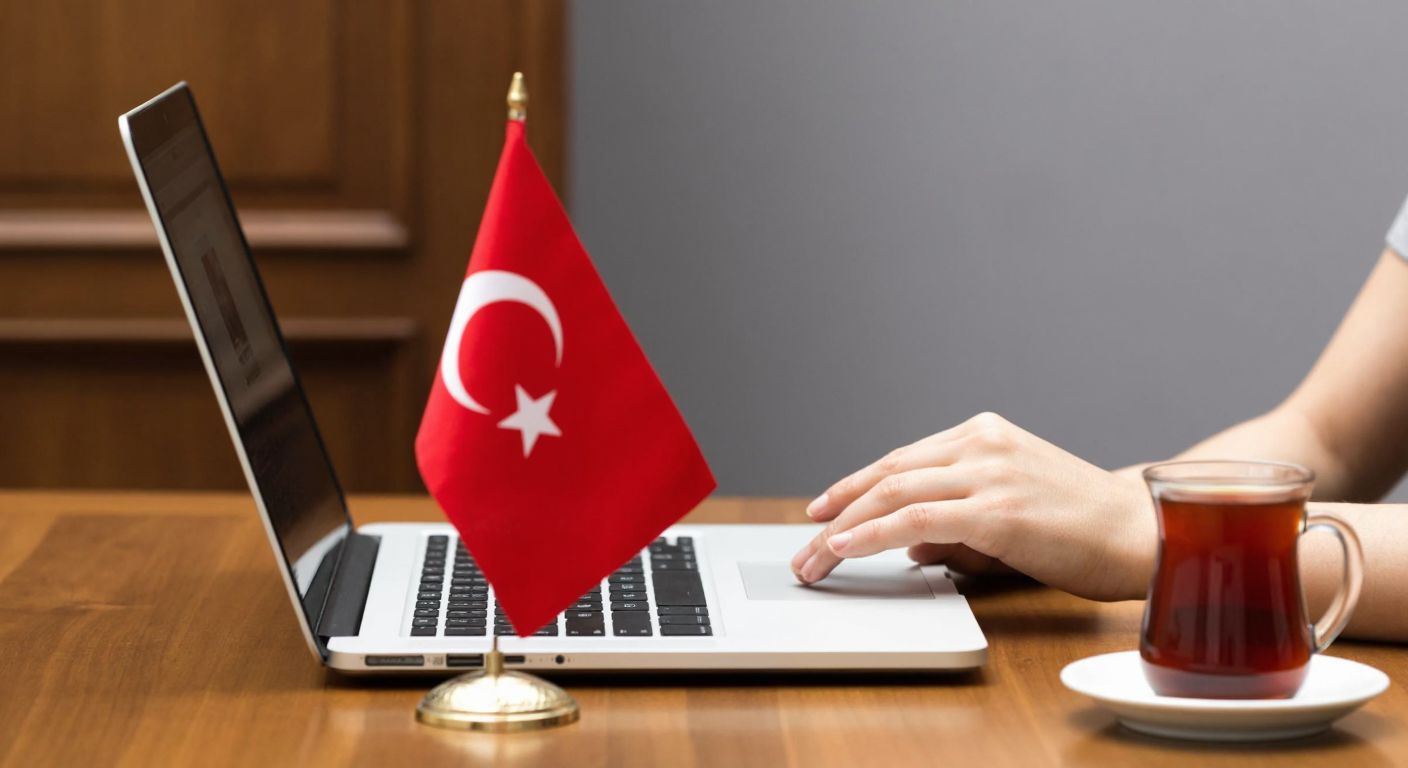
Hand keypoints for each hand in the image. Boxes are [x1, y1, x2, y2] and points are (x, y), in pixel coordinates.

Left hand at [790, 412, 1155, 600]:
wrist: (1143, 534)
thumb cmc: (1079, 529)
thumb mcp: (1007, 516)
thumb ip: (955, 526)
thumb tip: (910, 547)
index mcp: (984, 435)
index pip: (902, 460)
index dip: (854, 487)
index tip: (823, 511)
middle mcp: (982, 444)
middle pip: (888, 473)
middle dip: (838, 509)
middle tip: (803, 543)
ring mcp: (990, 473)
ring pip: (894, 492)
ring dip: (844, 527)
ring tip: (814, 556)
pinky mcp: (998, 510)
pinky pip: (917, 518)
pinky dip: (873, 532)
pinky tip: (847, 547)